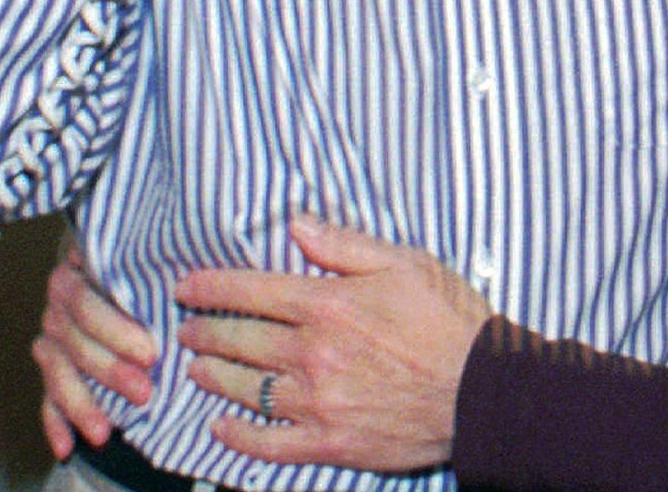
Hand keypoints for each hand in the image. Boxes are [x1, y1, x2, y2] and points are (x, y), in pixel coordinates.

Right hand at [32, 238, 159, 459]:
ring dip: (83, 404)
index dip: (117, 330)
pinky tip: (68, 446)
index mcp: (79, 269)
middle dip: (110, 370)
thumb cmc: (150, 269)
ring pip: (60, 372)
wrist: (125, 278)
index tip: (150, 354)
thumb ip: (165, 266)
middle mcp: (60, 302)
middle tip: (144, 393)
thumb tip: (196, 280)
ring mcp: (53, 336)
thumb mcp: (154, 258)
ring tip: (105, 432)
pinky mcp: (52, 367)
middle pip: (77, 338)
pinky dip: (55, 424)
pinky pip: (47, 398)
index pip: (87, 299)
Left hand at [177, 213, 493, 472]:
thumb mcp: (406, 263)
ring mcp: (318, 402)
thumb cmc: (450, 320)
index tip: (186, 286)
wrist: (482, 389)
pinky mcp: (330, 442)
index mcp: (328, 305)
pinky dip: (238, 436)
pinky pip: (269, 443)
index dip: (212, 287)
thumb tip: (296, 225)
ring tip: (196, 369)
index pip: (252, 291)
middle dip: (206, 331)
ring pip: (247, 388)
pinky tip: (220, 427)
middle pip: (241, 340)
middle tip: (186, 329)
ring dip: (214, 377)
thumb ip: (345, 245)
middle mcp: (313, 353)